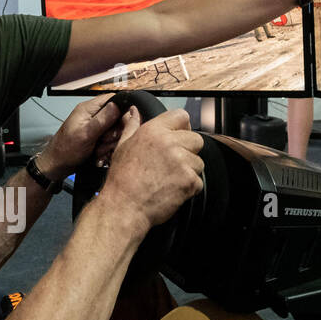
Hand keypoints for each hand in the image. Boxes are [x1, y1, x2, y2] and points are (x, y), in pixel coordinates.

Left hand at [35, 94, 121, 179]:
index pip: (112, 99)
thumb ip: (102, 119)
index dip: (121, 111)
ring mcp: (95, 128)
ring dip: (109, 144)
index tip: (121, 124)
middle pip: (116, 118)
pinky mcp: (96, 138)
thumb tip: (117, 105)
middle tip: (104, 141)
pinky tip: (99, 155)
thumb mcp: (86, 134)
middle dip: (114, 133)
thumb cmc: (65, 150)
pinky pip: (109, 142)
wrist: (57, 165)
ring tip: (98, 150)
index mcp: (88, 109)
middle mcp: (92, 116)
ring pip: (114, 132)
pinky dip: (106, 149)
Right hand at [100, 107, 203, 232]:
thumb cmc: (121, 180)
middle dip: (188, 151)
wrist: (124, 207)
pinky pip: (198, 181)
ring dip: (188, 172)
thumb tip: (134, 112)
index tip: (179, 137)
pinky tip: (171, 190)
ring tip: (168, 180)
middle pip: (196, 139)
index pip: (181, 116)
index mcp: (153, 131)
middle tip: (172, 165)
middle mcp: (169, 143)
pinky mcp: (189, 180)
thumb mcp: (122, 147)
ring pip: (198, 162)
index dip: (182, 128)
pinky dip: (189, 189)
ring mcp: (181, 161)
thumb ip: (132, 127)